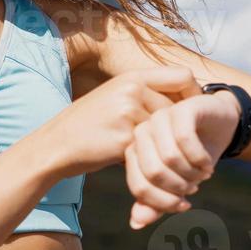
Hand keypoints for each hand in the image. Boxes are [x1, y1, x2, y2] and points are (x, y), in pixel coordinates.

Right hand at [39, 66, 202, 181]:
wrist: (55, 145)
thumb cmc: (87, 124)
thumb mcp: (114, 97)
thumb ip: (144, 95)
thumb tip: (181, 104)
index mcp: (132, 77)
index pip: (182, 76)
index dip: (194, 94)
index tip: (195, 113)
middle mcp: (132, 90)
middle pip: (179, 108)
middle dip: (184, 129)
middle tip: (192, 148)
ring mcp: (127, 113)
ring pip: (168, 132)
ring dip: (173, 149)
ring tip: (177, 162)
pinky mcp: (124, 140)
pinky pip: (154, 151)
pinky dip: (158, 164)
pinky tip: (158, 173)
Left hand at [126, 88, 240, 229]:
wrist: (220, 125)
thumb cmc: (193, 155)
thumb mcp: (177, 182)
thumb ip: (155, 202)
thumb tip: (136, 224)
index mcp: (134, 151)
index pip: (139, 186)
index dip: (162, 202)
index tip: (183, 205)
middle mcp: (142, 132)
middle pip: (153, 172)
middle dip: (179, 187)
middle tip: (194, 188)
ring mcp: (161, 118)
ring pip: (169, 157)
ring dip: (191, 173)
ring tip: (203, 175)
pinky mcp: (181, 110)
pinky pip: (185, 140)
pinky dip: (200, 159)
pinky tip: (207, 164)